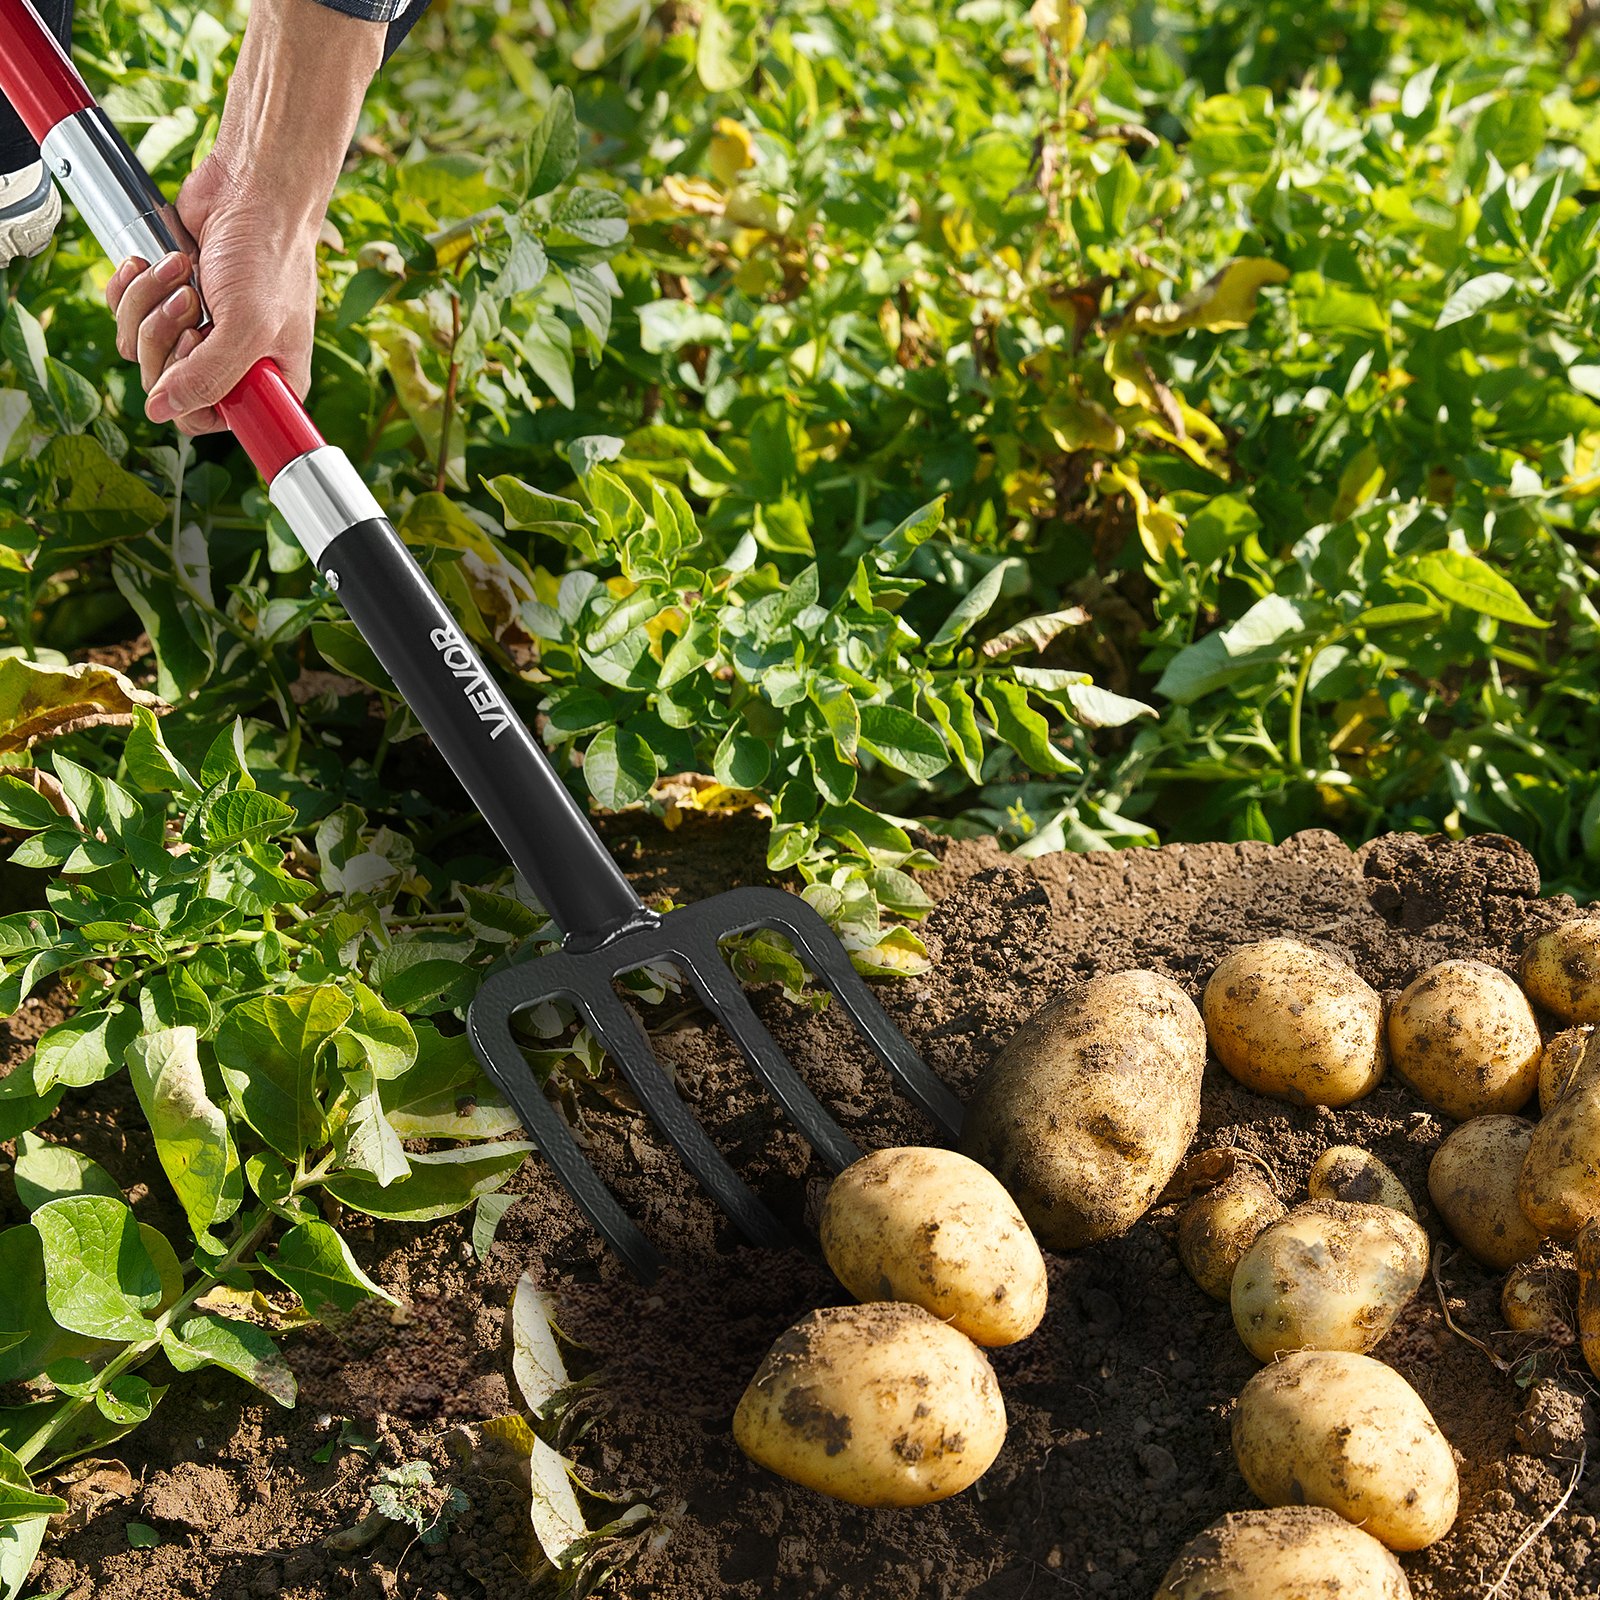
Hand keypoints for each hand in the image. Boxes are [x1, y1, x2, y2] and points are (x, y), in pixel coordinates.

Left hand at [105, 154, 318, 436]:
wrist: (249, 190)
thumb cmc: (267, 257)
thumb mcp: (246, 328)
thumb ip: (207, 378)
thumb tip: (160, 412)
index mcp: (266, 383)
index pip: (209, 420)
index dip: (190, 394)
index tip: (199, 349)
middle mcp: (230, 363)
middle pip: (163, 384)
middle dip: (165, 337)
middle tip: (191, 303)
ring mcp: (196, 332)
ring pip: (138, 348)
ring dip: (148, 304)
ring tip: (181, 271)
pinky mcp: (166, 300)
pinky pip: (125, 315)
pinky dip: (132, 286)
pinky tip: (158, 263)